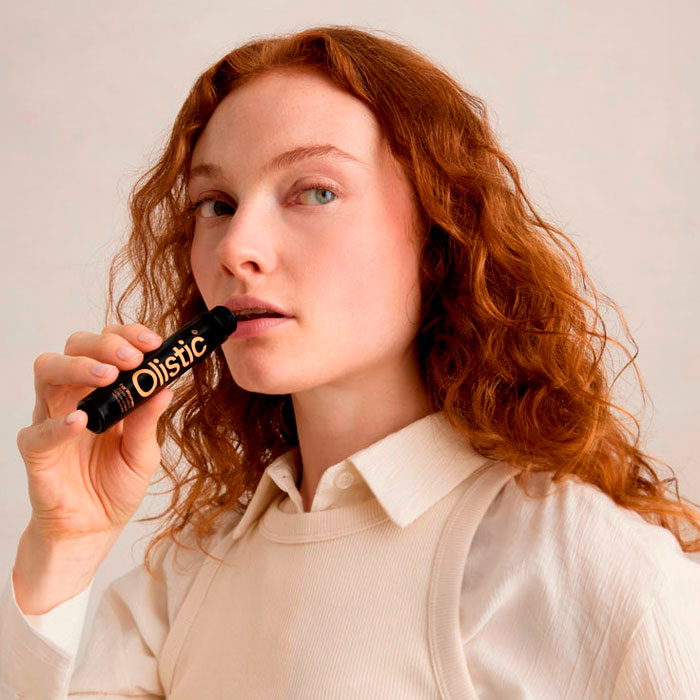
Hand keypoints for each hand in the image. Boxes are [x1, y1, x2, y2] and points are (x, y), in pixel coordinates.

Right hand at [16, 323, 171, 543]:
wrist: (94, 528)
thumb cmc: (116, 484)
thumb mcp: (144, 452)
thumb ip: (149, 421)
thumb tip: (166, 387)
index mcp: (104, 389)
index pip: (109, 346)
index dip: (129, 337)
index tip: (153, 343)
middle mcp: (75, 395)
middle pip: (75, 347)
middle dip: (104, 345)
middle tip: (131, 359)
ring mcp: (51, 417)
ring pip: (48, 371)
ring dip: (78, 366)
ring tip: (107, 376)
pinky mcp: (36, 449)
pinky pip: (39, 430)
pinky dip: (59, 423)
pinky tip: (80, 421)